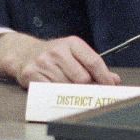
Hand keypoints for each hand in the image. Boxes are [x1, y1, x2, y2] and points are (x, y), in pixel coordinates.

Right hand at [0, 32, 121, 86]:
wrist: (25, 54)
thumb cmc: (55, 56)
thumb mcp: (75, 54)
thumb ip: (94, 66)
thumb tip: (115, 80)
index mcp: (72, 43)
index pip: (94, 62)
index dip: (105, 78)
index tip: (111, 88)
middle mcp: (58, 51)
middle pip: (82, 79)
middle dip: (87, 89)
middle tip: (88, 93)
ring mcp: (44, 63)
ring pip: (67, 88)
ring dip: (71, 95)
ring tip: (70, 92)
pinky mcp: (32, 75)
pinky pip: (51, 93)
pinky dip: (57, 97)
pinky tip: (56, 92)